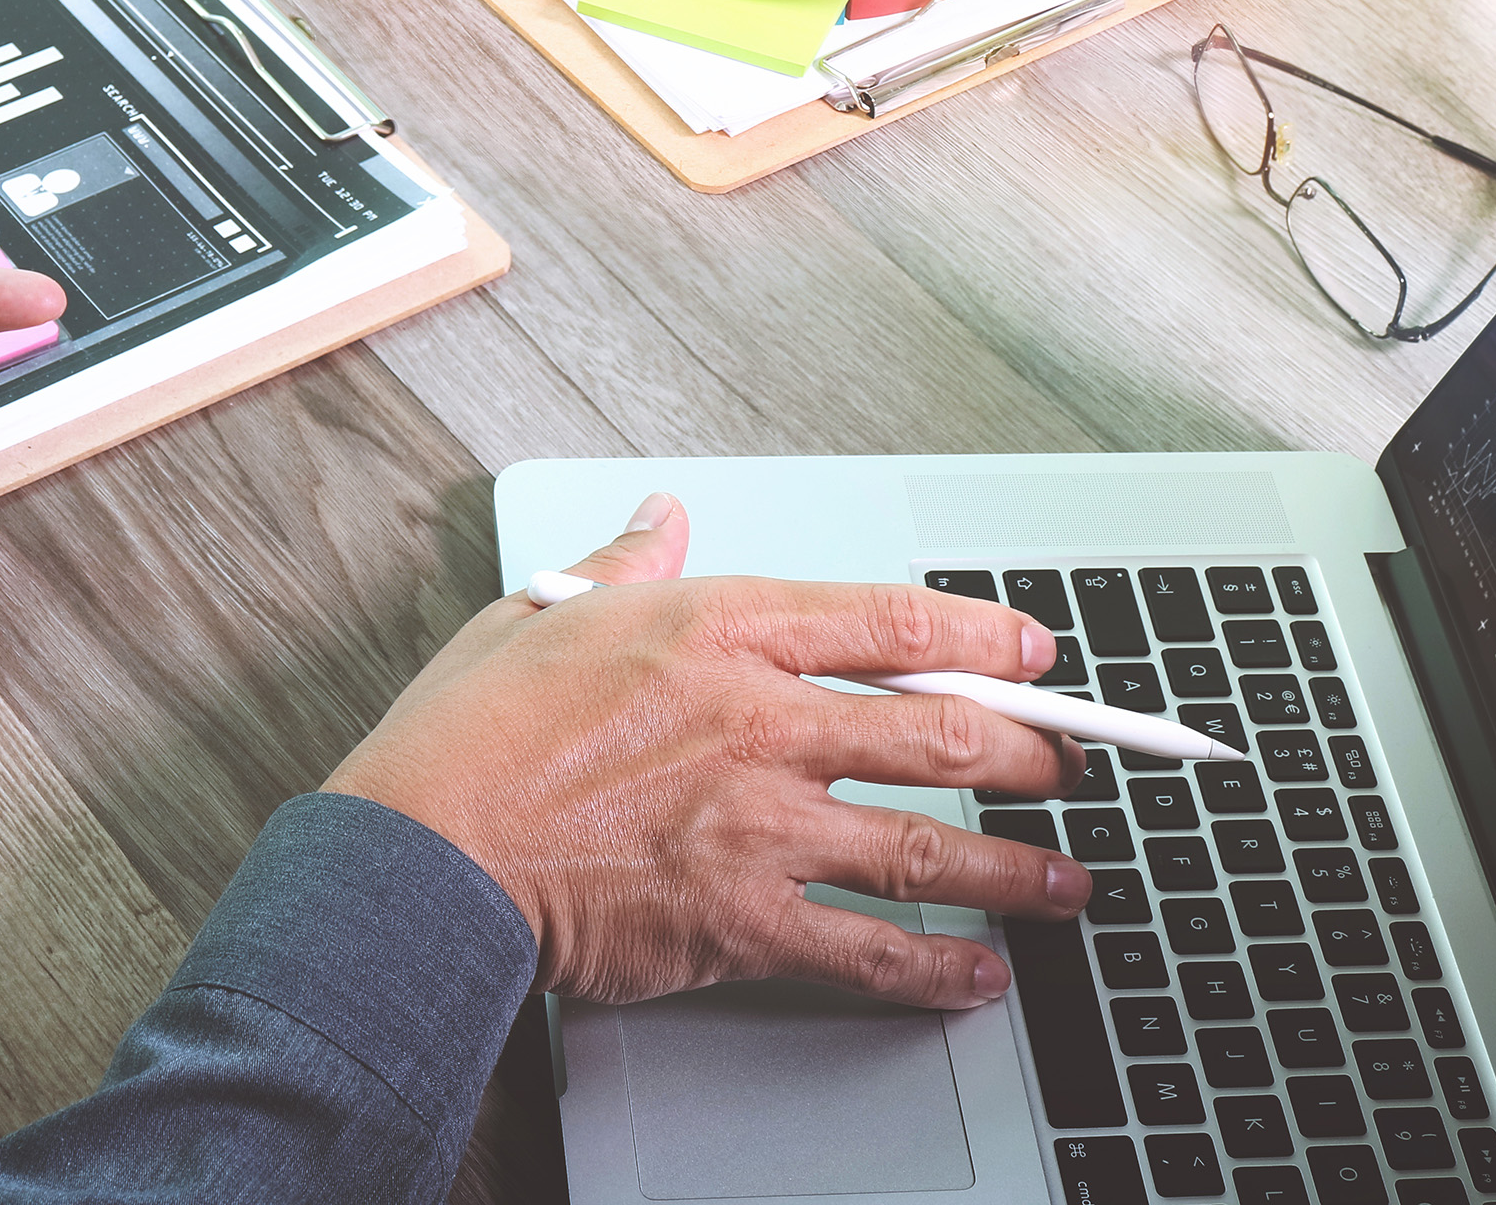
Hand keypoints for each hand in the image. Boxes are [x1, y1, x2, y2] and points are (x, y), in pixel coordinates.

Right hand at [323, 493, 1093, 1008]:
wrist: (424, 855)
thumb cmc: (470, 737)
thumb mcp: (543, 612)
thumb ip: (626, 564)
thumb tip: (663, 518)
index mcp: (716, 631)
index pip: (884, 620)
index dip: (980, 636)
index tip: (1035, 653)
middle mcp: (758, 722)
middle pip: (939, 731)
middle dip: (1031, 753)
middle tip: (1072, 768)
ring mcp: (759, 826)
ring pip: (929, 846)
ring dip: (1017, 870)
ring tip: (1069, 884)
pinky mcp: (742, 920)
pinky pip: (868, 949)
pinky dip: (937, 969)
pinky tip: (979, 977)